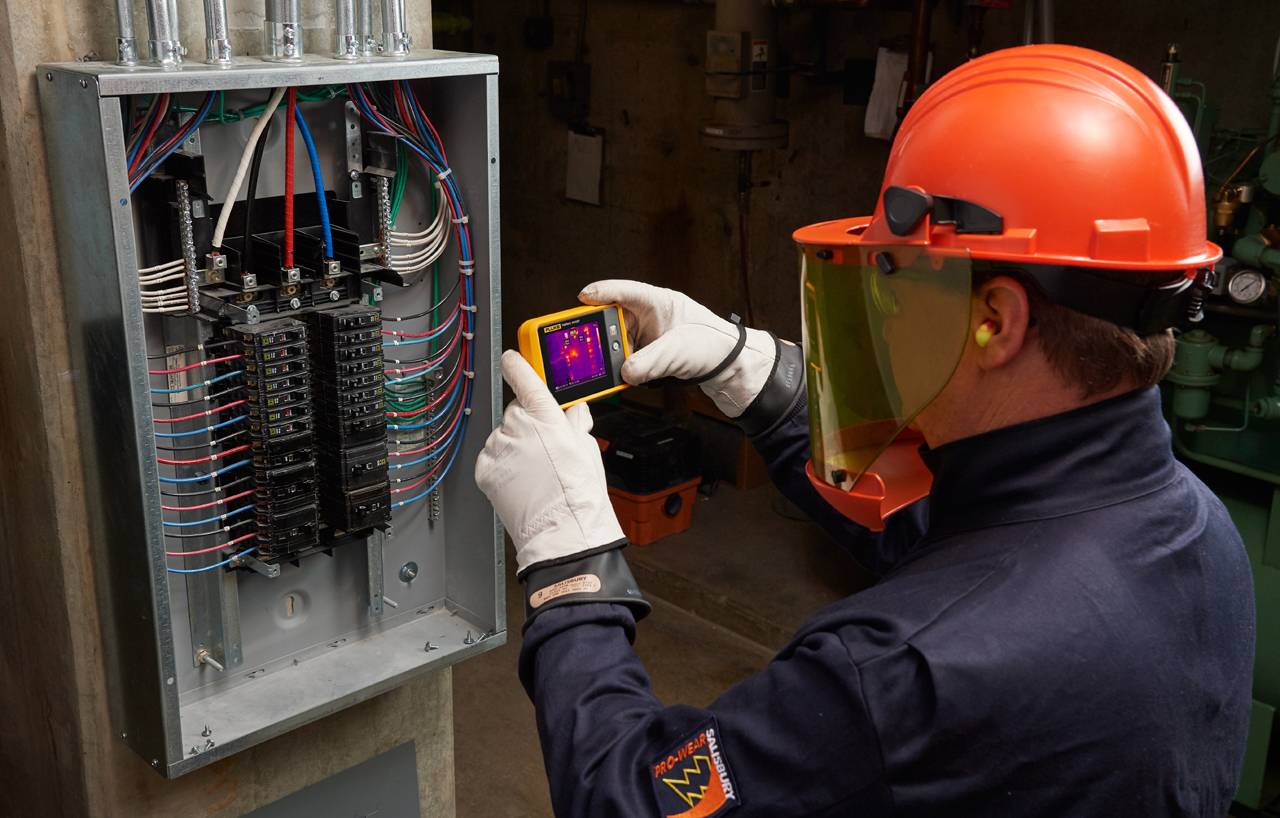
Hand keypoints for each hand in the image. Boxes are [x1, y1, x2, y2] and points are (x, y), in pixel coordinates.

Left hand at [475, 351, 624, 576]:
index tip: (512, 358)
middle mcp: (517, 426)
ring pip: (504, 436)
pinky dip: (503, 464)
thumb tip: (574, 411)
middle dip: (528, 423)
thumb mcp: (587, 448)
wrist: (562, 531)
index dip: (517, 364)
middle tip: (545, 447)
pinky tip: (520, 480)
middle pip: (516, 411)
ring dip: (515, 446)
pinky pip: (492, 456)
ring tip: (535, 472)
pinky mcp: (485, 469)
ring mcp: (498, 448)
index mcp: (545, 414)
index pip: (523, 376)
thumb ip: (576, 423)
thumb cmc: (579, 493)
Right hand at [579, 280, 778, 418]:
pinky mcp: (648, 355)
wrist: (730, 368)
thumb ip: (650, 361)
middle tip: (580, 341)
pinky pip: (625, 358)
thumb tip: (626, 372)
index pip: (624, 292)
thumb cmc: (713, 345)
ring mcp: (647, 336)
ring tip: (597, 365)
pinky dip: (618, 367)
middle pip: (612, 319)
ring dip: (607, 354)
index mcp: (657, 302)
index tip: (582, 298)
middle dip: (597, 331)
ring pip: (616, 341)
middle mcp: (649, 317)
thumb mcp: (679, 351)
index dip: (601, 292)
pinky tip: (615, 376)